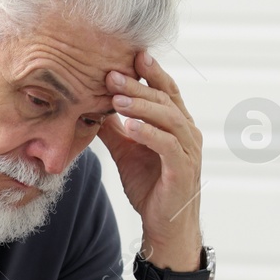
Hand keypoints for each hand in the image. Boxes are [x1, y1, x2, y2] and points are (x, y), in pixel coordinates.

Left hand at [99, 49, 203, 270]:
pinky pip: (167, 145)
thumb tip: (92, 107)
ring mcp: (187, 150)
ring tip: (116, 98)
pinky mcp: (182, 169)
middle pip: (164, 99)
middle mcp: (186, 132)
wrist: (164, 225)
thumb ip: (114, 130)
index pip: (165, 91)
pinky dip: (148, 133)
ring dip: (142, 105)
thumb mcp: (126, 152)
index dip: (150, 72)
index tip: (130, 55)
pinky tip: (129, 126)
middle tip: (111, 73)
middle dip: (138, 85)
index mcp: (175, 125)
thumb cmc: (149, 186)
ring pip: (168, 118)